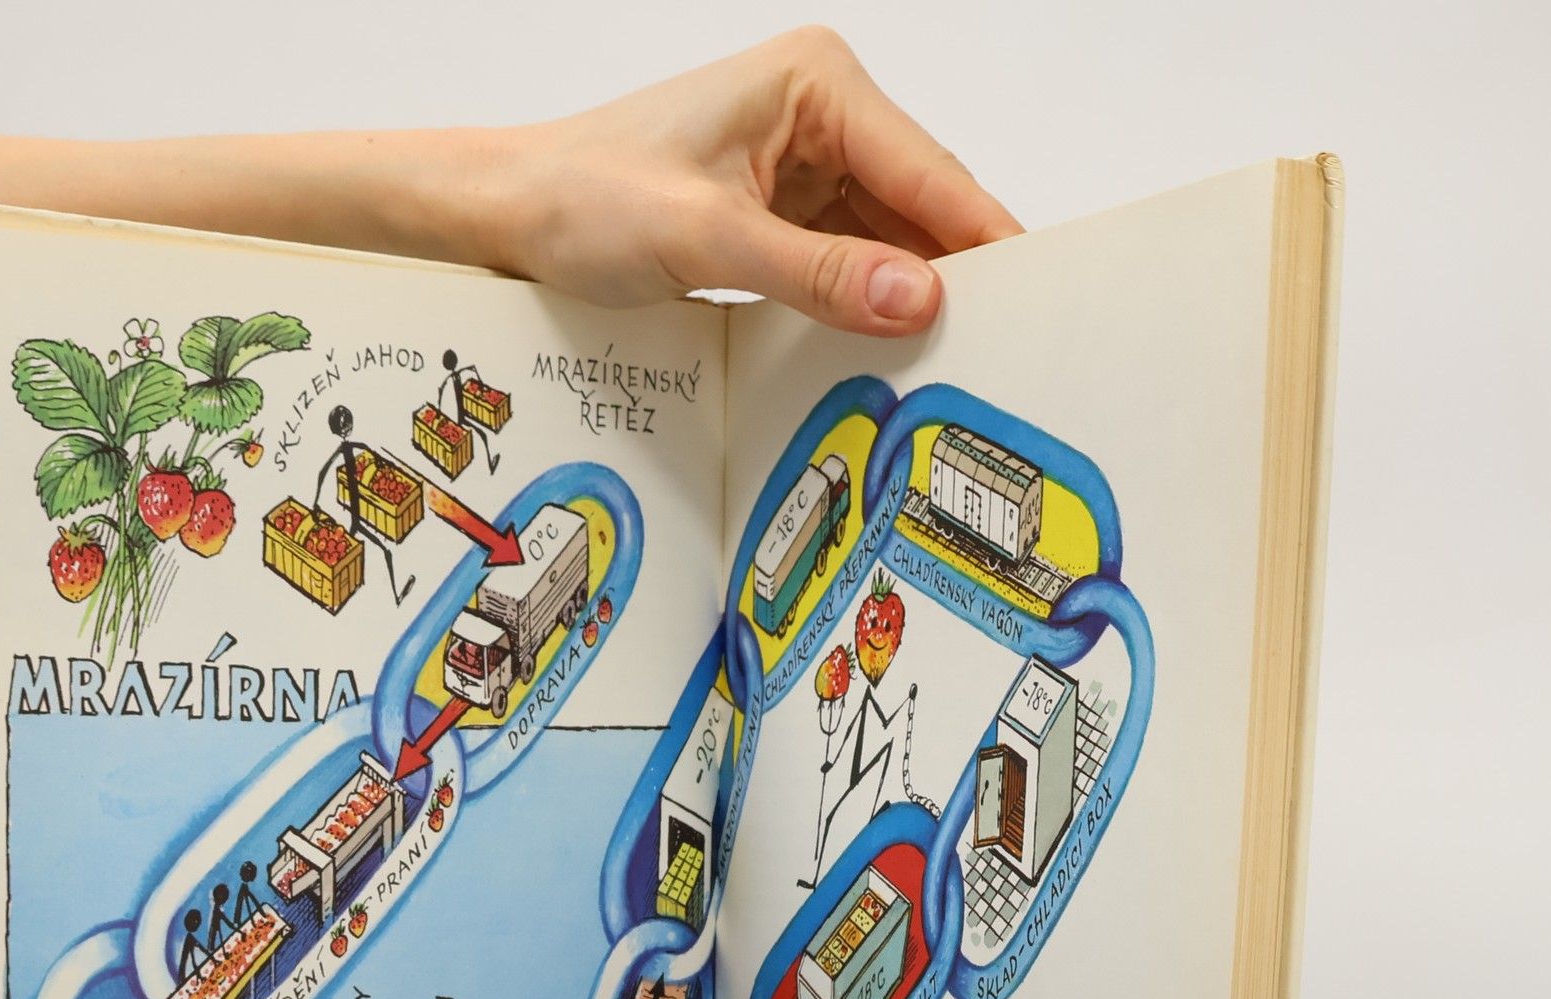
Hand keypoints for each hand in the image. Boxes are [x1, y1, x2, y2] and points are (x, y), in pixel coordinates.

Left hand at [503, 27, 1022, 334]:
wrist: (512, 214)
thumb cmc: (586, 198)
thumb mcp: (709, 240)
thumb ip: (818, 272)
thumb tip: (915, 299)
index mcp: (816, 85)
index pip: (927, 170)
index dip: (983, 239)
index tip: (1038, 297)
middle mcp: (821, 112)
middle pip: (919, 205)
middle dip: (950, 274)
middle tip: (1001, 351)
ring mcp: (802, 161)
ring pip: (887, 238)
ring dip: (907, 296)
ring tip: (953, 360)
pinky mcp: (780, 209)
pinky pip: (846, 258)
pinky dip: (863, 301)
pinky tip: (884, 347)